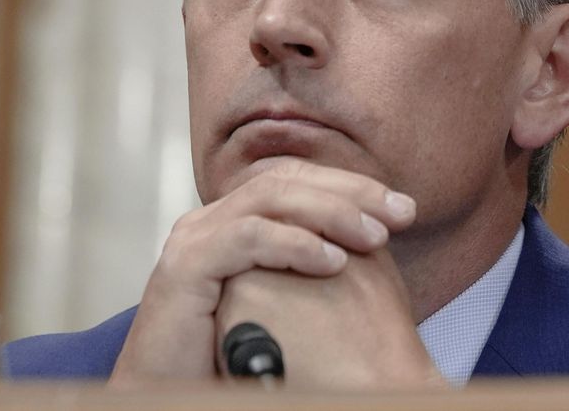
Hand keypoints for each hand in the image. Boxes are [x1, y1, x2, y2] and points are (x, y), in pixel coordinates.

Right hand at [109, 158, 416, 385]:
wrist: (165, 397)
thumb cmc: (225, 360)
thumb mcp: (280, 305)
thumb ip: (311, 269)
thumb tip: (375, 248)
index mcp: (233, 223)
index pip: (296, 180)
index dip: (352, 186)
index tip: (403, 209)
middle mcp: (210, 221)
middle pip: (285, 179)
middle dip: (350, 191)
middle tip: (402, 213)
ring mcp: (193, 239)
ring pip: (268, 199)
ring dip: (330, 212)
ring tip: (375, 236)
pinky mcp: (184, 268)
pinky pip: (245, 237)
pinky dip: (293, 243)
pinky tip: (333, 261)